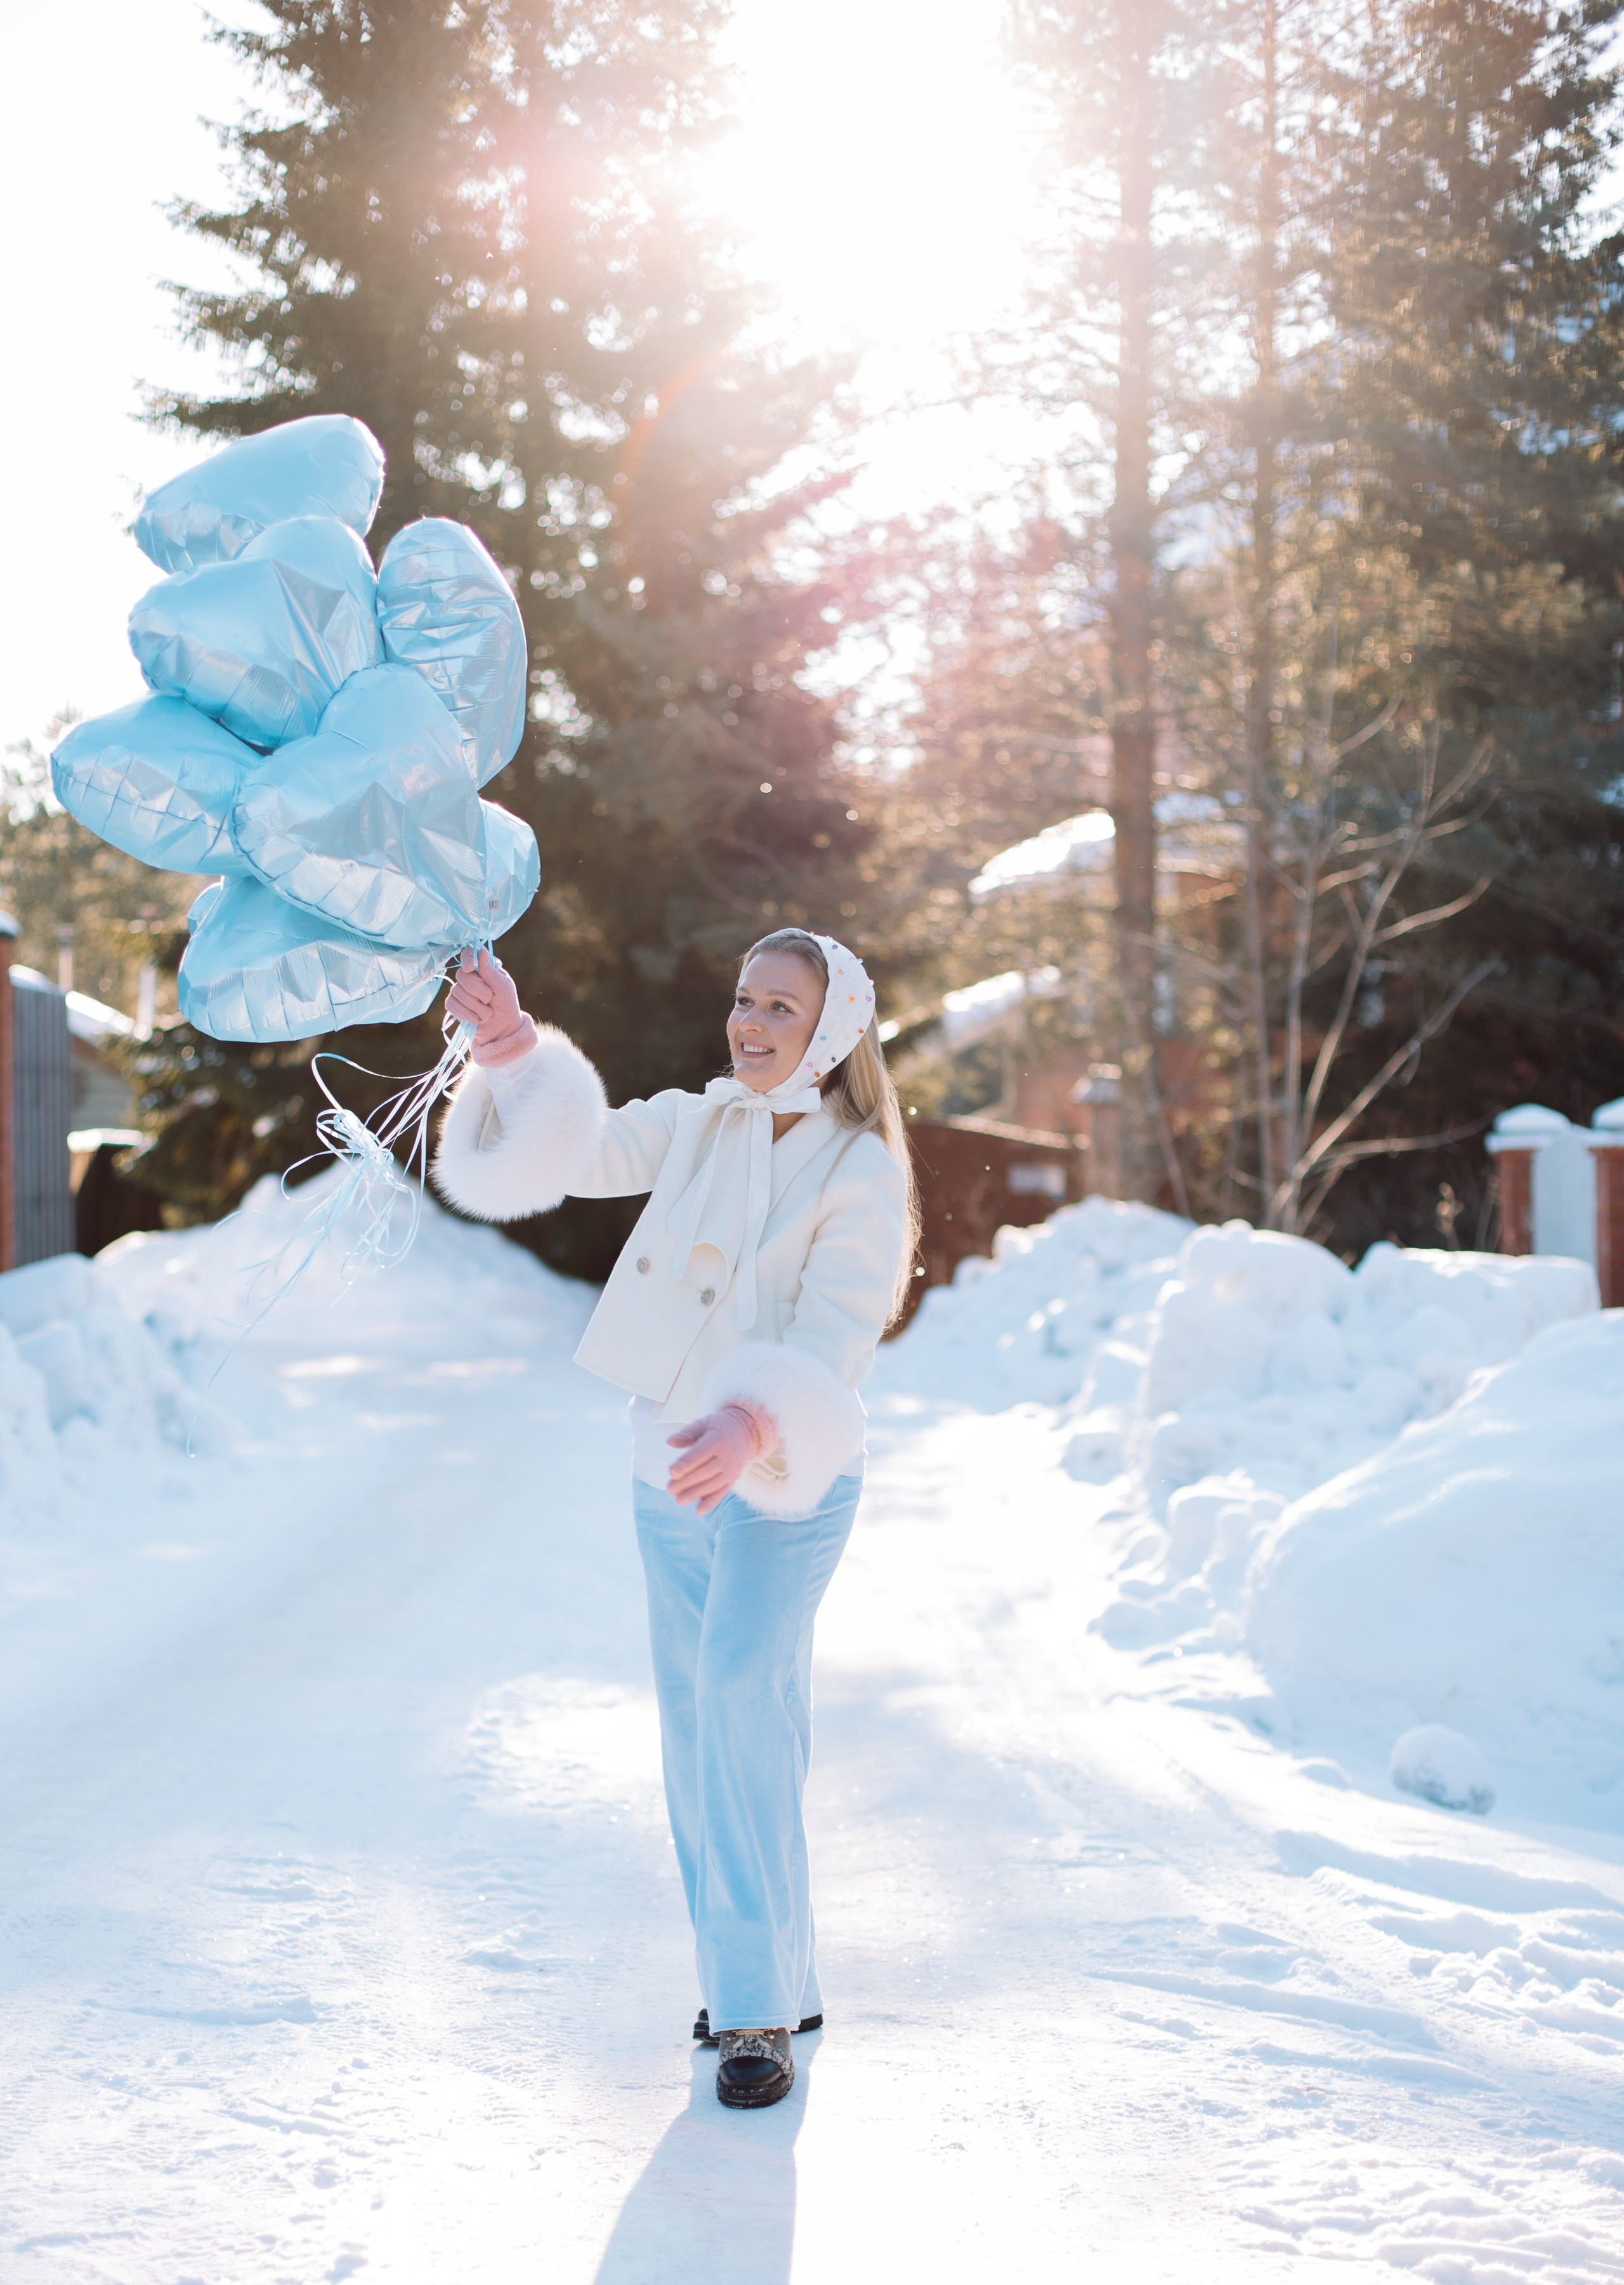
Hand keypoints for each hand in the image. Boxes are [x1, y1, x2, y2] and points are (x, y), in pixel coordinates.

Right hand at [446, 947, 536, 1067]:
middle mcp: (469, 976)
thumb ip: (490, 971)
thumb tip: (481, 951)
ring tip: (487, 1013)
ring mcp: (459, 990)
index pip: (467, 954)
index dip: (467, 959)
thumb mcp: (503, 986)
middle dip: (479, 992)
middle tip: (490, 1000)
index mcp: (482, 967)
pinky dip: (467, 1015)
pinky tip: (476, 1019)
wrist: (502, 1027)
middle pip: (462, 976)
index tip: (471, 968)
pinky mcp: (454, 1004)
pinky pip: (452, 1005)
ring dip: (476, 1007)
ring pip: (457, 993)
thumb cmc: (506, 1003)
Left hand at [665, 1403, 773, 1514]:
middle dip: (686, 1482)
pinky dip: (711, 1502)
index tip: (671, 1472)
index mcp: (717, 1439)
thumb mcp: (703, 1424)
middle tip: (669, 1489)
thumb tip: (669, 1442)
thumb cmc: (718, 1427)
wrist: (746, 1431)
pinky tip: (698, 1511)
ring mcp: (731, 1469)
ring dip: (695, 1494)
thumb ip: (686, 1434)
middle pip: (704, 1472)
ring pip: (712, 1484)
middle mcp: (726, 1456)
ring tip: (678, 1501)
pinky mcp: (733, 1478)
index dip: (686, 1463)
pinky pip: (722, 1492)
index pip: (700, 1453)